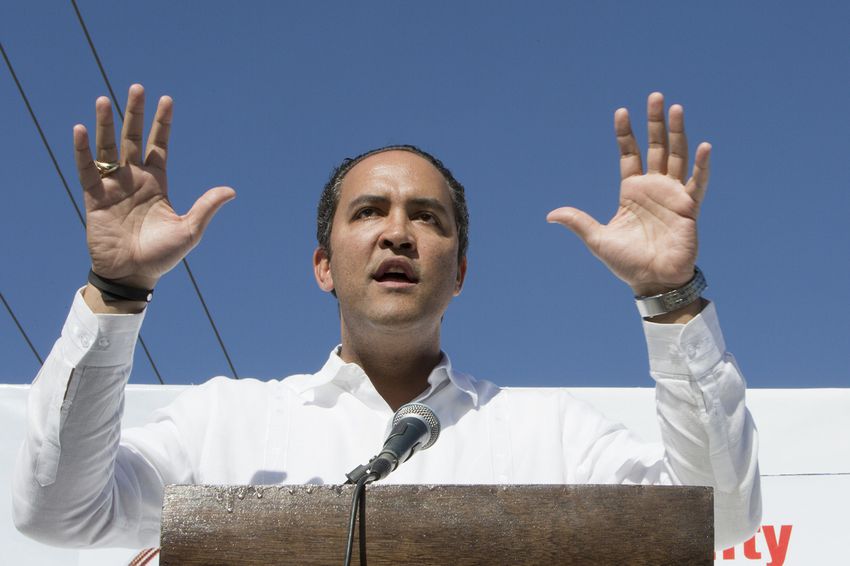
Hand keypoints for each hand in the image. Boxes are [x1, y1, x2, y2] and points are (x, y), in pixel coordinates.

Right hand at [74, 84, 234, 290]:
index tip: (166, 99)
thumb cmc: (162, 255)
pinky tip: (81, 129)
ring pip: (108, 149)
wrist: (133, 275)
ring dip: (106, 125)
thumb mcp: (190, 230)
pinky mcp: (94, 198)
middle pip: (133, 139)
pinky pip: (86, 170)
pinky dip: (83, 151)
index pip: (159, 146)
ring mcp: (113, 187)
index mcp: (157, 183)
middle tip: (137, 88)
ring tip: (103, 100)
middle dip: (134, 114)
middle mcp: (134, 179)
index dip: (162, 123)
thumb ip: (206, 207)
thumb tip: (231, 190)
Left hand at [547, 92, 709, 295]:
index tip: (621, 111)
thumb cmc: (627, 262)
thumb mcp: (597, 239)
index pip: (629, 154)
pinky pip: (698, 182)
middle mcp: (653, 188)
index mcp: (631, 192)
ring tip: (676, 108)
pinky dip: (701, 165)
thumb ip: (578, 222)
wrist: (652, 281)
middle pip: (655, 147)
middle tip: (654, 96)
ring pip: (676, 156)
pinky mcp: (690, 207)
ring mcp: (673, 195)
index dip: (626, 134)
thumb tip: (551, 214)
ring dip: (678, 132)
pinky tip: (704, 146)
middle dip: (654, 122)